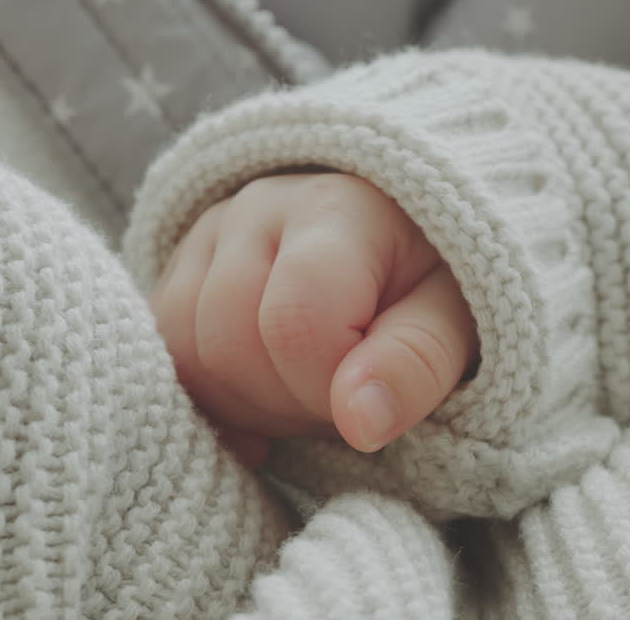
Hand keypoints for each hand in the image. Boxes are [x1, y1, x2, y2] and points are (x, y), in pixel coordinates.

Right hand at [149, 173, 477, 464]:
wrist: (405, 244)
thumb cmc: (438, 285)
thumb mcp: (464, 321)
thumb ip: (418, 362)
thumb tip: (360, 422)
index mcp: (336, 208)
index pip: (294, 324)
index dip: (330, 389)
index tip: (374, 394)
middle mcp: (257, 208)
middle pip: (228, 344)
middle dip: (290, 402)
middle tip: (345, 398)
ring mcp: (207, 237)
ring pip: (186, 357)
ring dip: (252, 405)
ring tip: (312, 391)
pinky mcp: (178, 271)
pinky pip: (166, 359)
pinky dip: (215, 400)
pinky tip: (266, 400)